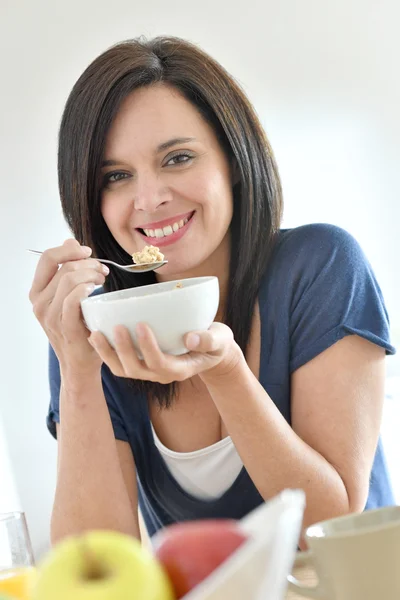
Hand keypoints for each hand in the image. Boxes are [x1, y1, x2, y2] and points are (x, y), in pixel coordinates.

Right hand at [29, 239, 108, 377]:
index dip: (69, 249)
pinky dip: (86, 289)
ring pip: (68, 279)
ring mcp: (50, 316)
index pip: (47, 258)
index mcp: (37, 292)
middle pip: (62, 266)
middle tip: (102, 270)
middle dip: (87, 262)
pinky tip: (96, 290)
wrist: (80, 361)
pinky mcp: (64, 326)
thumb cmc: (78, 327)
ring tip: (103, 279)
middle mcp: (39, 302)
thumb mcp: (69, 296)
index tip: (88, 251)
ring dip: (91, 274)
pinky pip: (73, 299)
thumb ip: (67, 270)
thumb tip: (70, 241)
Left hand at [88, 322, 243, 383]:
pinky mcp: (142, 364)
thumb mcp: (220, 339)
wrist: (210, 351)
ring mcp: (150, 371)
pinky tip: (96, 335)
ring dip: (108, 354)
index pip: (160, 363)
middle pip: (137, 369)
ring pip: (123, 370)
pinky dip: (107, 352)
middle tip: (116, 327)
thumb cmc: (215, 342)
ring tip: (96, 334)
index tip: (142, 324)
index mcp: (180, 369)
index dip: (149, 347)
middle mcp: (161, 374)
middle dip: (124, 350)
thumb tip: (192, 339)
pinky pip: (120, 363)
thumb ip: (209, 339)